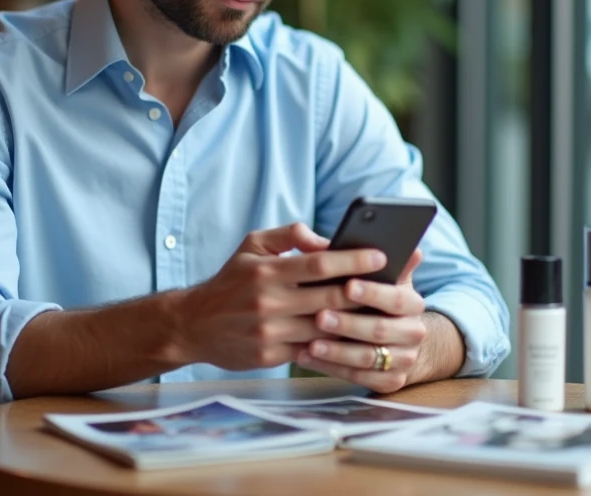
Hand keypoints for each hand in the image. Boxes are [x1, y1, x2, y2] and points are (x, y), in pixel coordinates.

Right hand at [174, 222, 387, 370]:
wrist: (193, 325)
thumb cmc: (231, 280)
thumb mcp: (252, 245)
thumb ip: (288, 234)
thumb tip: (323, 238)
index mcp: (267, 270)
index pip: (320, 263)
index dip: (354, 260)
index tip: (381, 256)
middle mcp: (269, 301)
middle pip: (330, 298)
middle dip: (366, 292)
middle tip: (397, 285)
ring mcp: (271, 332)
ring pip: (326, 327)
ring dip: (358, 321)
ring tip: (386, 312)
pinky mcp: (272, 356)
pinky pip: (314, 350)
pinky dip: (337, 343)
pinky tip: (360, 337)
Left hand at [296, 249, 428, 392]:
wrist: (396, 339)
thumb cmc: (376, 298)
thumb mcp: (383, 277)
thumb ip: (382, 260)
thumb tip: (406, 244)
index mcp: (412, 301)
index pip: (396, 296)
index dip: (372, 292)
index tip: (347, 285)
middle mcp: (414, 331)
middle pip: (381, 330)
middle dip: (348, 323)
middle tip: (320, 315)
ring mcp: (403, 359)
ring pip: (368, 357)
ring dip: (337, 349)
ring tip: (309, 340)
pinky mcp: (390, 381)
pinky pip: (359, 378)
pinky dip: (332, 368)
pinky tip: (307, 356)